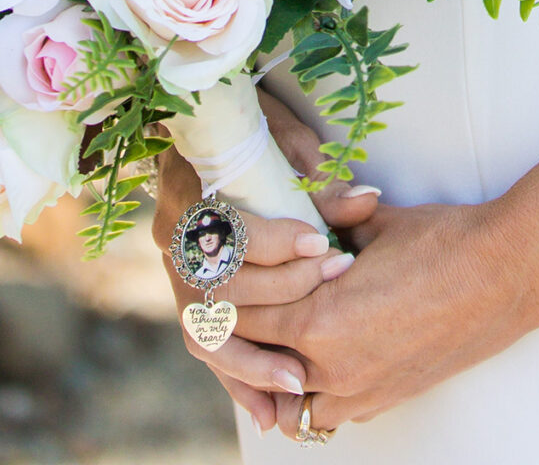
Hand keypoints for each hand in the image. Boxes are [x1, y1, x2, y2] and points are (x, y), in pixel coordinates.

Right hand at [153, 95, 380, 435]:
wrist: (199, 128)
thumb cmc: (247, 126)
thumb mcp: (283, 137)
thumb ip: (318, 177)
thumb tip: (366, 203)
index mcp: (190, 188)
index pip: (231, 230)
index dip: (278, 242)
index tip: (323, 244)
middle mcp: (173, 238)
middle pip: (223, 284)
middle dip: (284, 294)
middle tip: (335, 286)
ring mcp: (174, 274)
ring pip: (206, 330)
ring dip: (253, 361)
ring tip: (297, 382)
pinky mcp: (187, 299)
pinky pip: (207, 347)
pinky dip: (237, 379)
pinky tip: (267, 411)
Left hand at [244, 197, 538, 437]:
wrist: (506, 275)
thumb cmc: (442, 241)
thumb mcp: (372, 222)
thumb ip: (324, 221)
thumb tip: (298, 210)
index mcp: (319, 320)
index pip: (241, 315)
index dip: (229, 290)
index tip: (226, 271)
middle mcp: (331, 368)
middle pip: (255, 359)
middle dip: (245, 328)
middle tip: (243, 298)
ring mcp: (359, 393)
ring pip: (287, 399)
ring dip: (275, 368)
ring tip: (279, 331)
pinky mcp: (384, 400)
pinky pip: (327, 410)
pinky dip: (313, 390)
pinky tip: (319, 356)